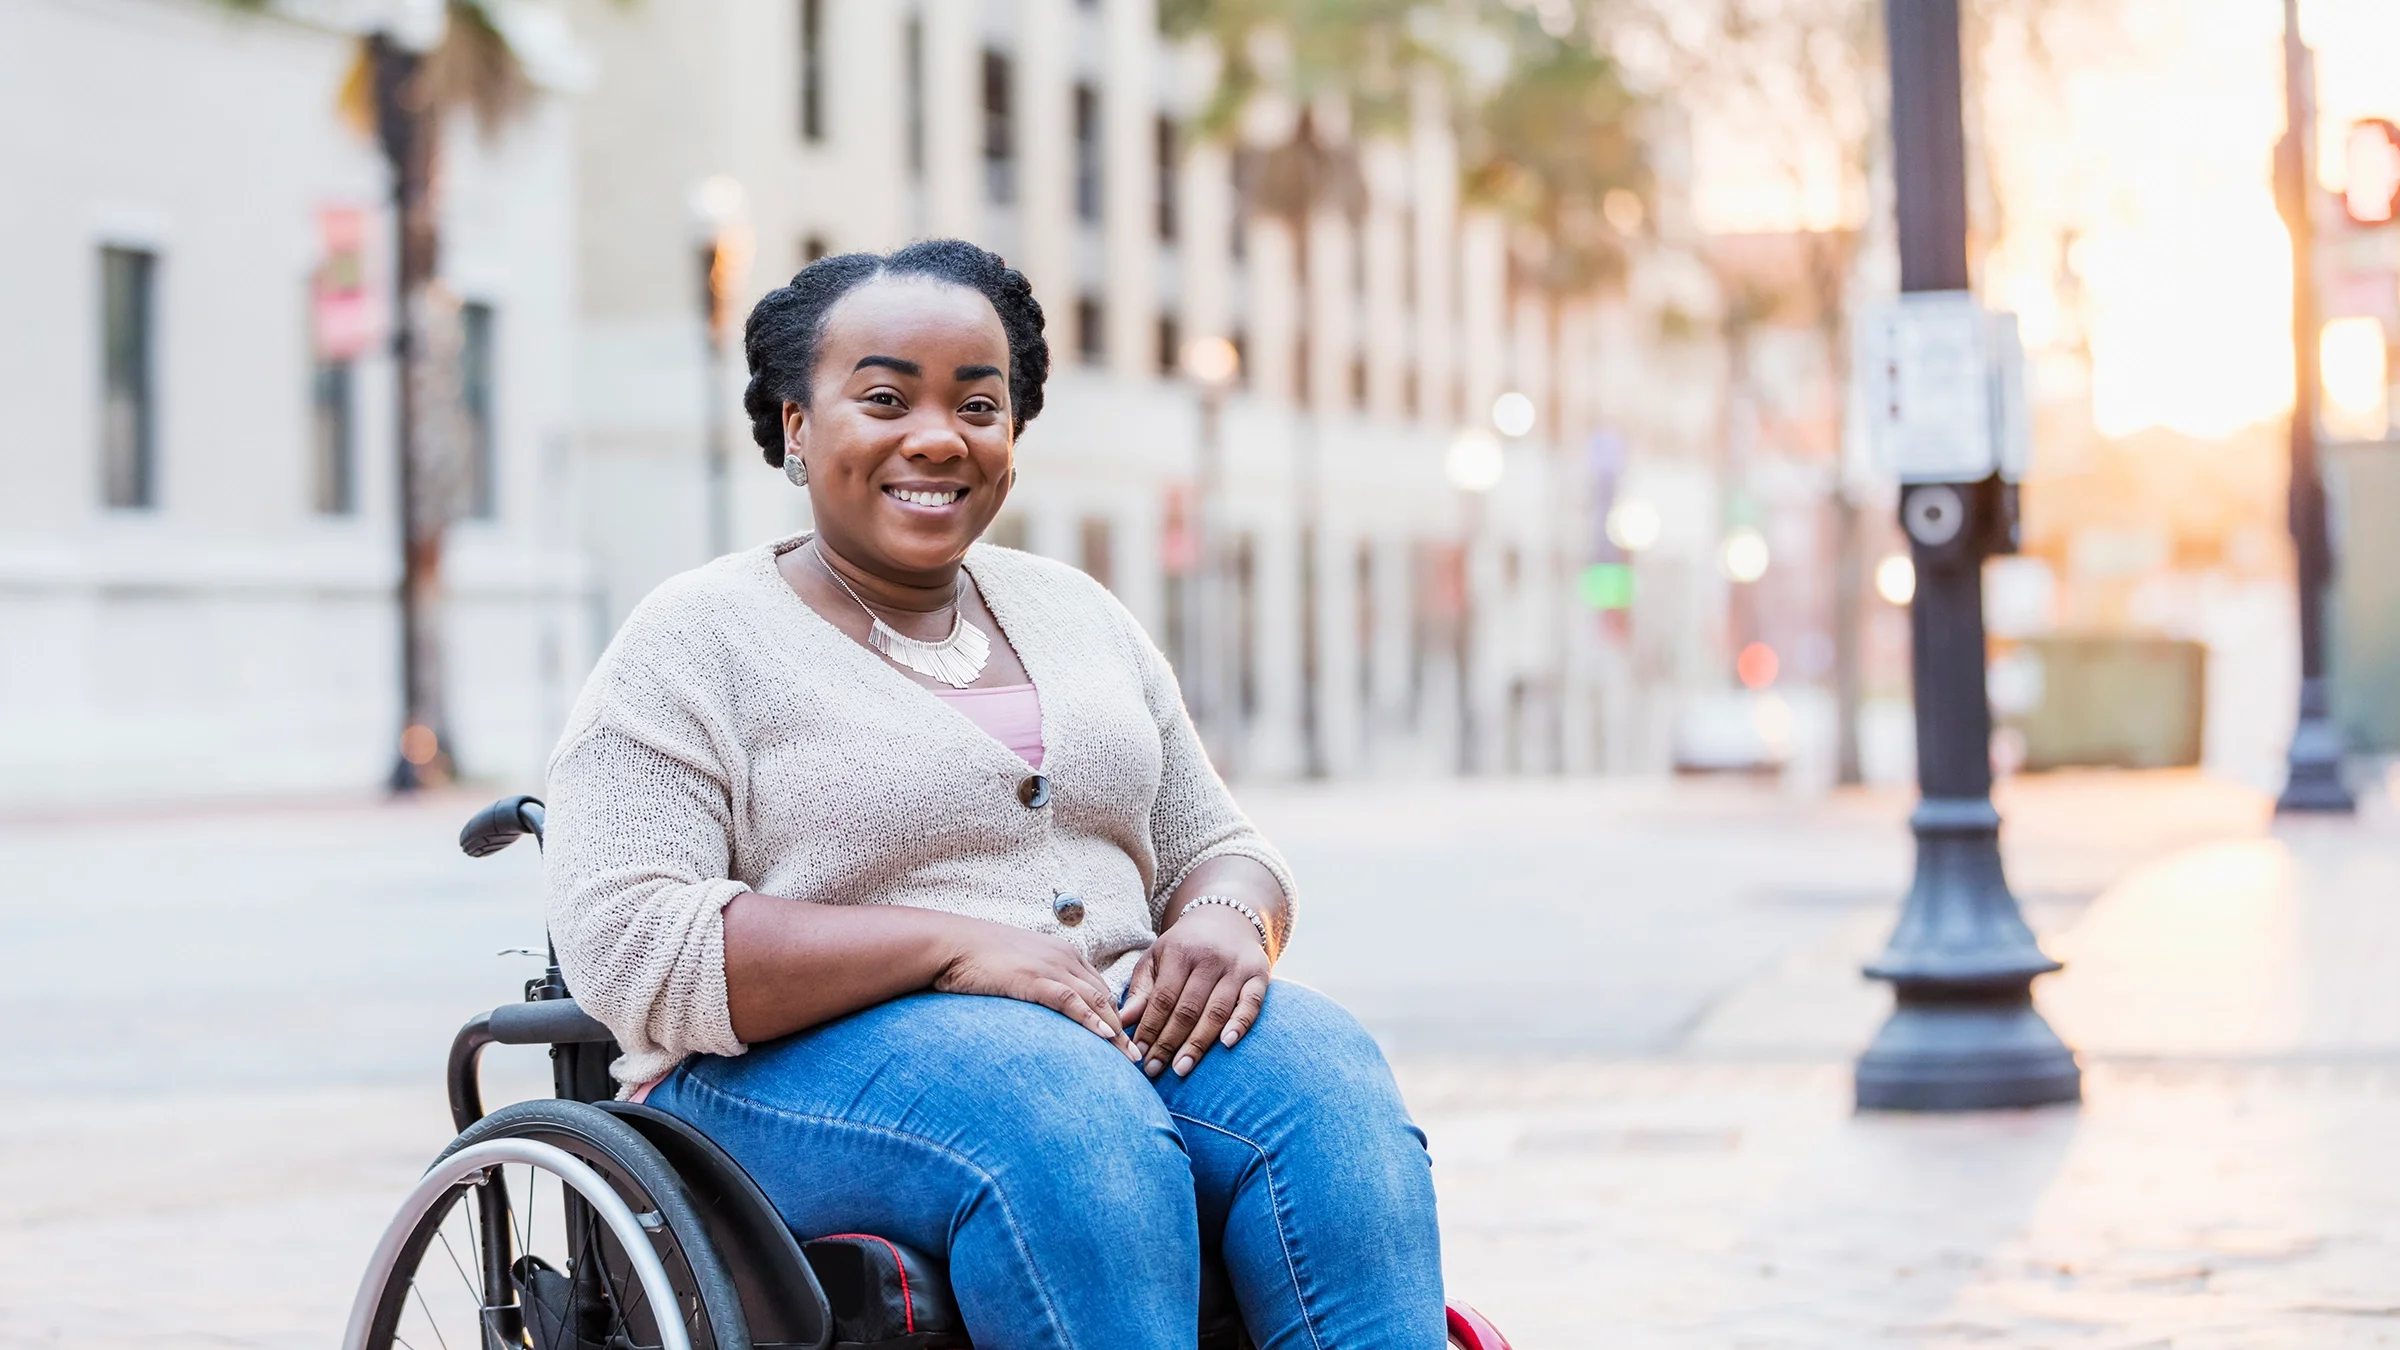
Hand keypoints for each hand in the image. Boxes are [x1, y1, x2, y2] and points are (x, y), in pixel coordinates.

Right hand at [934, 920, 1138, 1060]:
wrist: (949, 943)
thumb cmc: (976, 958)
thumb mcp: (1015, 968)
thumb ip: (1035, 983)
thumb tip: (1040, 1006)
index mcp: (1061, 954)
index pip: (1098, 987)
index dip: (1115, 1014)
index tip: (1126, 1039)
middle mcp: (1063, 958)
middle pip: (1105, 996)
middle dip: (1124, 1026)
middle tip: (1138, 1055)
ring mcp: (1050, 967)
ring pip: (1095, 1000)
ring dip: (1116, 1031)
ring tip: (1131, 1057)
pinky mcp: (1033, 979)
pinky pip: (1071, 1001)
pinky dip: (1091, 1019)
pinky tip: (1106, 1037)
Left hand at [1120, 905, 1269, 1079]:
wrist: (1226, 919)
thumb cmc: (1184, 947)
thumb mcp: (1157, 959)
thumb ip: (1141, 990)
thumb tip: (1122, 1021)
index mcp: (1180, 952)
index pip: (1163, 998)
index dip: (1150, 1028)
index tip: (1139, 1054)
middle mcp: (1210, 957)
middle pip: (1188, 1009)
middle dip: (1169, 1043)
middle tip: (1156, 1070)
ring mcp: (1236, 966)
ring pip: (1216, 1011)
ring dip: (1198, 1044)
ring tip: (1181, 1069)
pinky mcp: (1260, 974)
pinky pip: (1251, 1003)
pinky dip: (1240, 1024)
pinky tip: (1226, 1044)